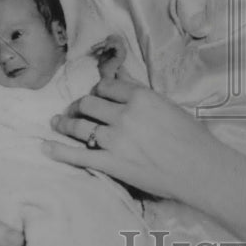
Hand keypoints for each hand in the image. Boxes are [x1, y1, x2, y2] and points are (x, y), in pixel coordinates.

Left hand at [45, 79, 213, 201]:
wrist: (200, 168)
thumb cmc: (191, 137)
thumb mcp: (166, 105)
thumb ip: (140, 93)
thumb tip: (121, 78)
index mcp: (140, 97)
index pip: (105, 87)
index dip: (97, 91)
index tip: (95, 97)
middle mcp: (124, 115)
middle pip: (88, 104)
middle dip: (79, 106)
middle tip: (74, 111)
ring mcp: (116, 140)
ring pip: (79, 127)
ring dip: (64, 124)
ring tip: (56, 122)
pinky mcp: (112, 164)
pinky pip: (78, 156)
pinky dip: (58, 151)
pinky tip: (46, 147)